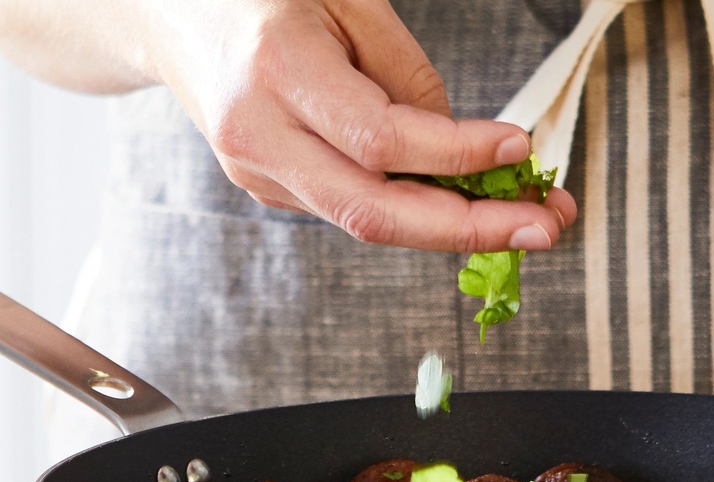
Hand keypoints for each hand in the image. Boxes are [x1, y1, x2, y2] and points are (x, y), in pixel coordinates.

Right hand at [139, 0, 576, 250]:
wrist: (170, 13)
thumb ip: (402, 72)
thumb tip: (460, 147)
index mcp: (276, 70)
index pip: (378, 138)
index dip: (455, 153)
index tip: (519, 146)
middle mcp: (258, 133)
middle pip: (371, 209)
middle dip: (466, 228)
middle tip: (543, 228)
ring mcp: (256, 171)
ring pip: (364, 221)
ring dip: (452, 228)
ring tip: (525, 218)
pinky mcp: (266, 187)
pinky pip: (351, 205)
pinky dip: (414, 208)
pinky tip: (463, 199)